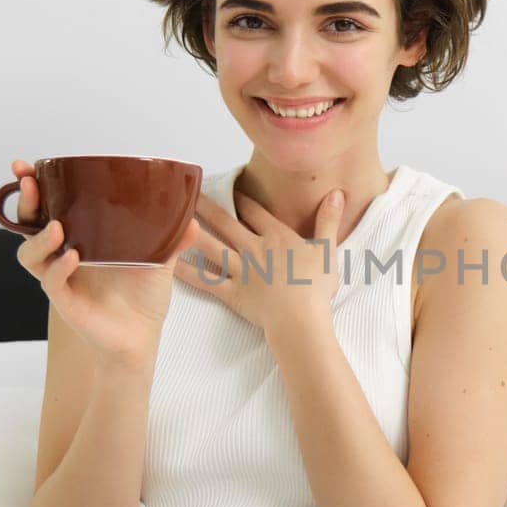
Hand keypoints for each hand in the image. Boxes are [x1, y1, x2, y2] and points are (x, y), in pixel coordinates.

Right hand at [9, 158, 201, 370]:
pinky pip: (52, 282)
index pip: (48, 207)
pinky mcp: (66, 302)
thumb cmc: (143, 296)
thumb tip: (193, 220)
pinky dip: (59, 268)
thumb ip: (173, 238)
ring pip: (29, 255)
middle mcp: (62, 255)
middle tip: (29, 181)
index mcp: (79, 238)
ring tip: (55, 227)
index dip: (34, 186)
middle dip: (25, 201)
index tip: (27, 166)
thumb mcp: (159, 259)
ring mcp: (61, 278)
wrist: (143, 336)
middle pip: (28, 224)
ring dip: (37, 238)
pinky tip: (73, 257)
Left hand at [171, 185, 343, 336]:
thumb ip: (329, 220)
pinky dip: (187, 272)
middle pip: (226, 222)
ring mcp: (240, 271)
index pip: (254, 211)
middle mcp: (254, 249)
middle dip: (206, 205)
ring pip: (210, 245)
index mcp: (277, 237)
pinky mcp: (232, 293)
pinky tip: (170, 262)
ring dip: (191, 230)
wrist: (301, 320)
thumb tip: (337, 193)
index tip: (228, 186)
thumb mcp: (328, 250)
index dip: (240, 198)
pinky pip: (205, 281)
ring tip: (171, 218)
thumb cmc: (316, 287)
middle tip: (186, 191)